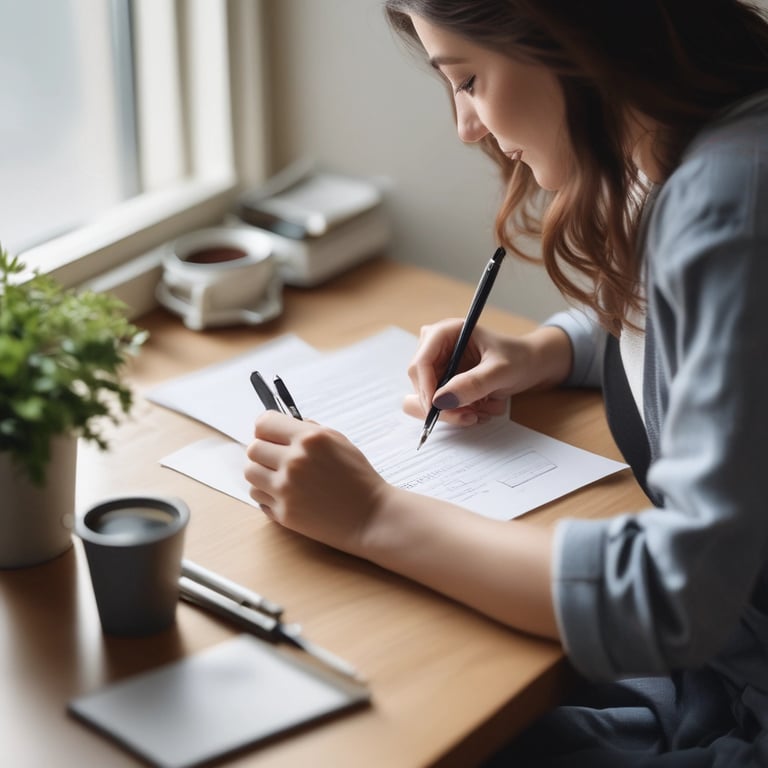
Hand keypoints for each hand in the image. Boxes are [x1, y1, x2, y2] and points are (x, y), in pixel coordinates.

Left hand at [244, 411, 388, 553]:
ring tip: (279, 477)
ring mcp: (287, 488)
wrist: (371, 516)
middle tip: (277, 458)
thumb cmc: (358, 478)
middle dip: (263, 451)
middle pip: (253, 448)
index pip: (264, 423)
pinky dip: (267, 494)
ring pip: (250, 472)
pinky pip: (258, 496)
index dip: (266, 429)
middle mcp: (295, 461)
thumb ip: (309, 430)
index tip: (271, 435)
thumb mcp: (340, 442)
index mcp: (310, 438)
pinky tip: (285, 494)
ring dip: (261, 473)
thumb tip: (283, 425)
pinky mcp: (284, 512)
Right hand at [404, 320, 571, 425]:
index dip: (425, 389)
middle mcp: (436, 348)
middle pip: (422, 385)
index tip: (439, 410)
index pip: (420, 363)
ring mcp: (439, 366)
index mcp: (446, 333)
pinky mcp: (444, 382)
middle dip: (444, 405)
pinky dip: (459, 412)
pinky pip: (440, 406)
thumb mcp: (500, 371)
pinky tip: (480, 408)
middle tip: (470, 416)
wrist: (531, 366)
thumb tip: (441, 400)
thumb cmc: (519, 359)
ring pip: (429, 399)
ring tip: (482, 410)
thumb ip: (473, 384)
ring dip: (455, 411)